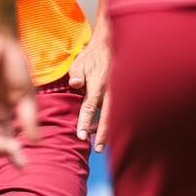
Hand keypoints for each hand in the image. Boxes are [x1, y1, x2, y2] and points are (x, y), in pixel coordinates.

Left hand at [0, 27, 38, 166]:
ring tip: (5, 146)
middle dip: (3, 151)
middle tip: (16, 154)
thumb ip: (28, 118)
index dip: (13, 154)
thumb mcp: (26, 96)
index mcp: (3, 113)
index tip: (24, 166)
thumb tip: (36, 143)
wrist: (3, 40)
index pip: (6, 140)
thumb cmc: (15, 64)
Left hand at [68, 23, 109, 150]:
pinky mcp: (121, 95)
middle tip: (98, 149)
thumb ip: (76, 74)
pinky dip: (111, 121)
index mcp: (98, 85)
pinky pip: (116, 111)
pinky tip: (101, 129)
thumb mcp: (80, 62)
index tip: (81, 135)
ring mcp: (117, 94)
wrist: (111, 47)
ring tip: (100, 144)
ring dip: (107, 129)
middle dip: (103, 134)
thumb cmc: (92, 56)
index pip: (89, 107)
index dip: (85, 122)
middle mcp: (110, 91)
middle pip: (107, 117)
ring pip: (114, 116)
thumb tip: (74, 84)